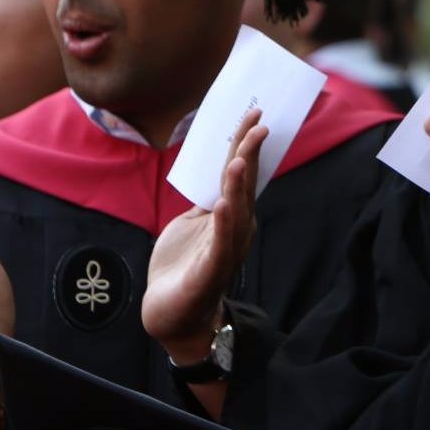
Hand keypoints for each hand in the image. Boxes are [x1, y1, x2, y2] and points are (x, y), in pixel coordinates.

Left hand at [143, 111, 264, 359]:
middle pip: (244, 186)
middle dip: (250, 154)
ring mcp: (224, 251)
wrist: (171, 314)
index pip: (240, 174)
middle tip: (258, 123)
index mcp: (231, 216)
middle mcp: (235, 230)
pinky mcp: (209, 272)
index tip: (255, 114)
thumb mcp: (192, 223)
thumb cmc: (183, 268)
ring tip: (239, 159)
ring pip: (236, 212)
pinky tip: (224, 205)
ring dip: (237, 185)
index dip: (246, 145)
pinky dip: (223, 224)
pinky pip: (219, 245)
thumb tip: (212, 175)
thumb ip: (206, 201)